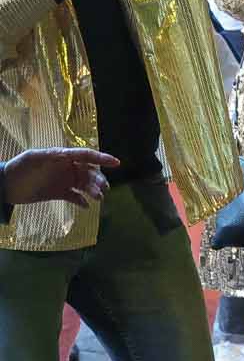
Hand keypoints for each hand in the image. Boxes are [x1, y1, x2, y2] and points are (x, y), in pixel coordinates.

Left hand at [2, 147, 119, 207]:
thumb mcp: (33, 157)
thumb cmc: (19, 168)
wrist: (6, 185)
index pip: (86, 155)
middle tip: (103, 189)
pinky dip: (82, 202)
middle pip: (89, 172)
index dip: (102, 158)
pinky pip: (75, 197)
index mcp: (63, 157)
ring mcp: (64, 181)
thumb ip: (50, 155)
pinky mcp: (59, 193)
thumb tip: (66, 154)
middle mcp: (67, 168)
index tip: (116, 163)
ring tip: (98, 198)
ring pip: (85, 185)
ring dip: (93, 191)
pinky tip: (86, 206)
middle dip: (98, 179)